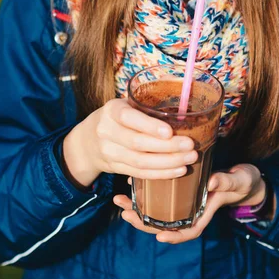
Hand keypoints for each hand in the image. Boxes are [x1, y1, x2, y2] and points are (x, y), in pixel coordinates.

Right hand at [62, 98, 196, 186]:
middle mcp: (107, 132)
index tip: (170, 132)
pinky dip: (160, 174)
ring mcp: (109, 153)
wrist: (87, 140)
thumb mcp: (125, 105)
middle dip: (167, 146)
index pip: (129, 118)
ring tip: (190, 158)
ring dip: (168, 162)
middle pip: (138, 143)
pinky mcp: (115, 168)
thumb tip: (184, 105)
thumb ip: (146, 106)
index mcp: (111, 110)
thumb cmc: (117, 117)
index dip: (149, 126)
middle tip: (190, 145)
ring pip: (140, 161)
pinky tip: (178, 170)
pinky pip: (139, 173)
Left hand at [114, 164, 269, 243]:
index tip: (159, 236)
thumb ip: (224, 182)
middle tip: (125, 213)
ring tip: (120, 201)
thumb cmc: (241, 181)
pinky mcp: (179, 192)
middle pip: (165, 223)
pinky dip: (145, 194)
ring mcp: (183, 203)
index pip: (189, 231)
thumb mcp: (236, 180)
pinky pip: (160, 198)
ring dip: (138, 208)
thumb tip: (211, 183)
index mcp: (204, 213)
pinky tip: (132, 185)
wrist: (241, 177)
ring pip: (158, 212)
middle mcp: (191, 211)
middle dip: (143, 221)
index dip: (174, 235)